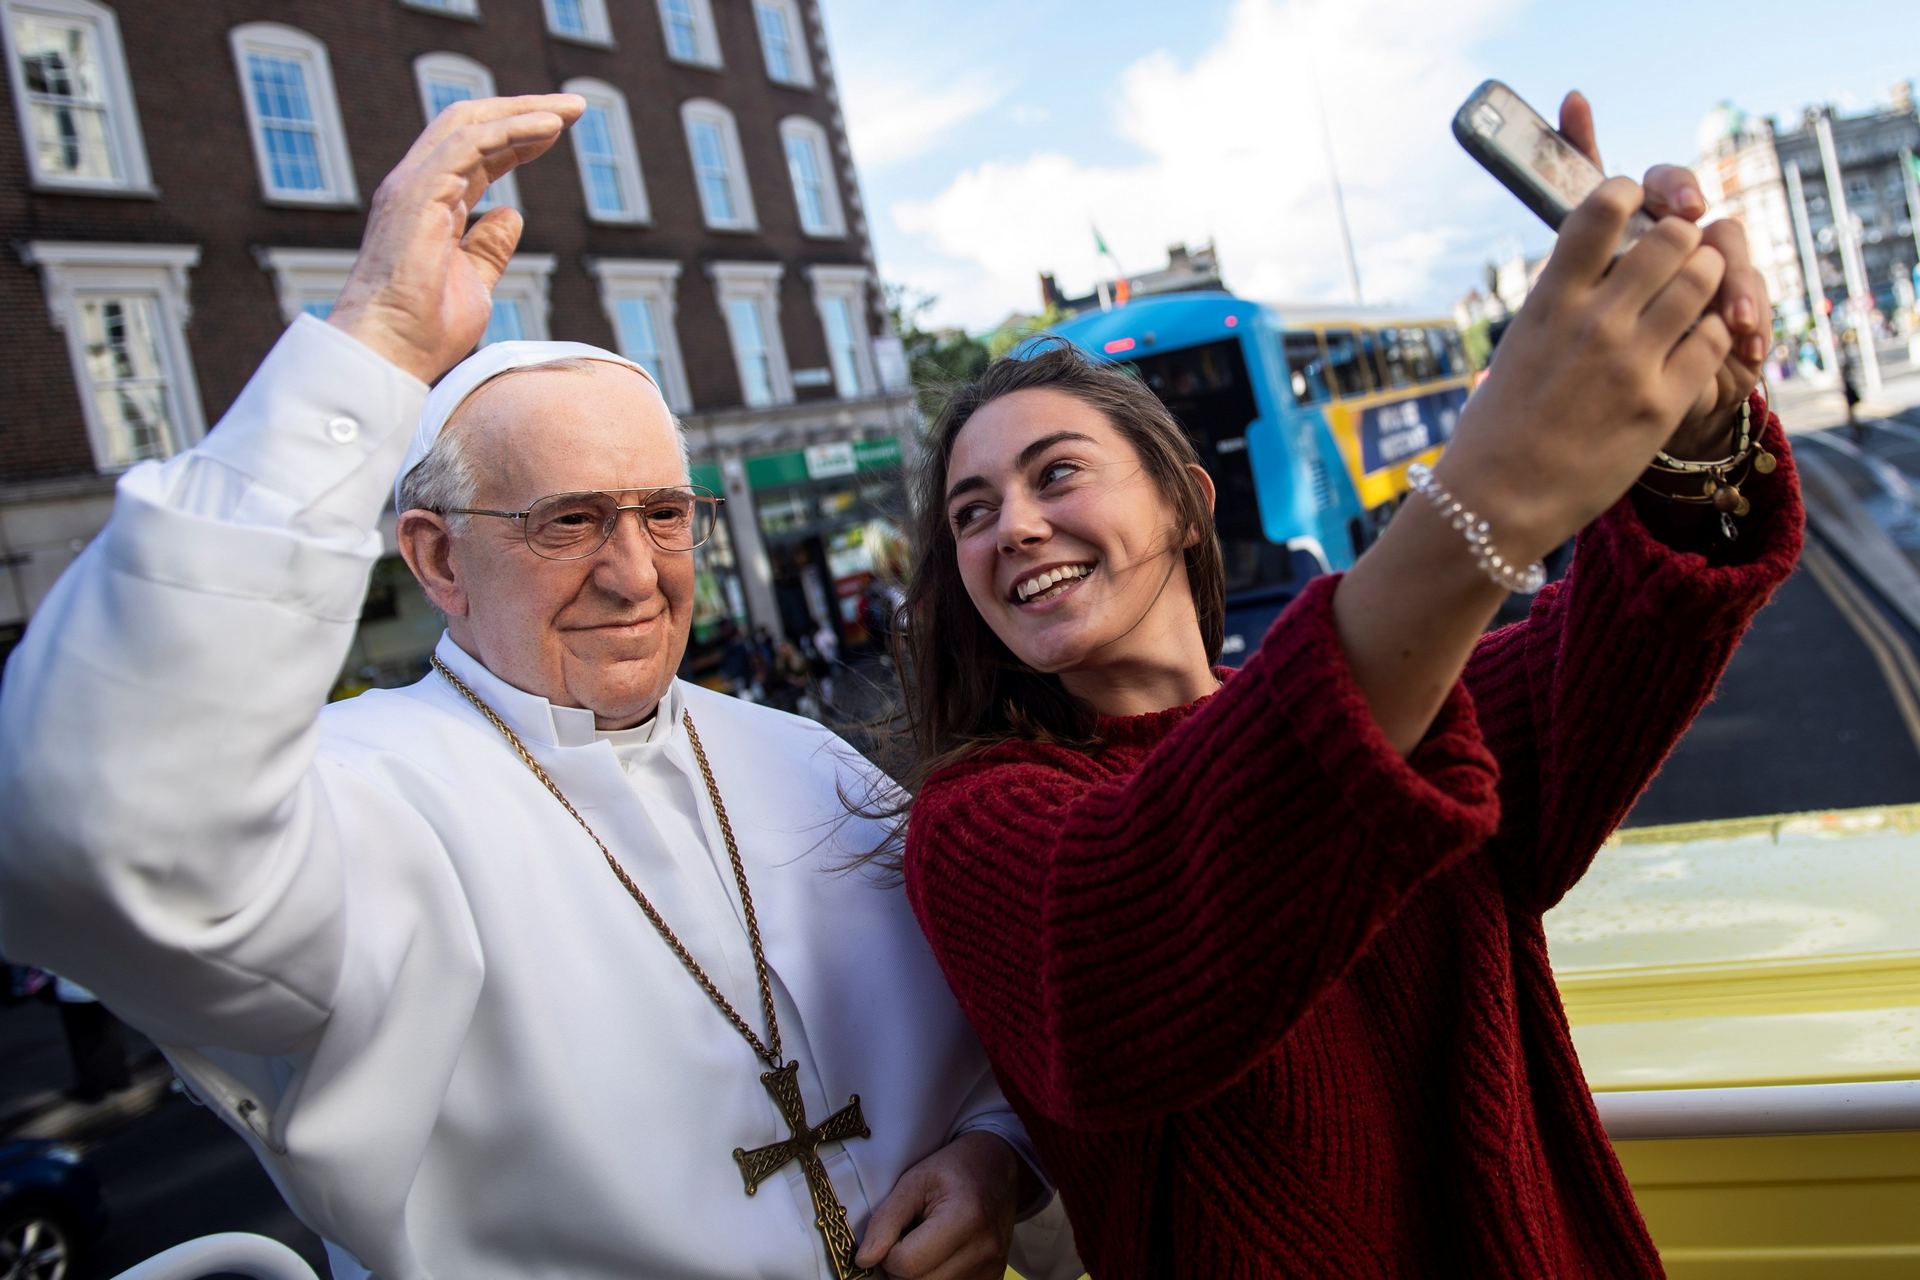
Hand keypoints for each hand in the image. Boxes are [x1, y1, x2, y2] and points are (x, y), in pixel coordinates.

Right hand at [327, 94, 583, 383]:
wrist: (390, 352)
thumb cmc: (423, 329)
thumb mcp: (474, 282)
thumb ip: (489, 247)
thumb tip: (513, 214)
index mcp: (430, 203)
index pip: (477, 152)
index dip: (518, 136)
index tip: (559, 129)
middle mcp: (418, 185)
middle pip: (472, 125)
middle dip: (524, 109)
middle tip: (575, 107)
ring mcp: (414, 186)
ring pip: (470, 125)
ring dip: (524, 112)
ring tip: (571, 110)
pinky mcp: (418, 193)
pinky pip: (469, 145)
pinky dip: (510, 130)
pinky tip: (548, 128)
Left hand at [854, 1131, 1019, 1279]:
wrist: (998, 1167)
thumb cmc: (952, 1168)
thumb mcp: (913, 1181)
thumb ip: (886, 1220)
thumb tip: (863, 1260)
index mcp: (965, 1218)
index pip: (907, 1265)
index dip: (888, 1254)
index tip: (894, 1233)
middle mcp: (985, 1251)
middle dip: (900, 1269)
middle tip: (905, 1240)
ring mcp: (993, 1270)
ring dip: (917, 1276)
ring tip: (923, 1245)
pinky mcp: (994, 1279)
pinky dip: (935, 1278)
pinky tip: (938, 1256)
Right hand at [1435, 100, 1736, 558]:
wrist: (1494, 504)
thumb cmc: (1494, 430)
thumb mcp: (1516, 349)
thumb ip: (1556, 305)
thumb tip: (1584, 270)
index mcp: (1548, 301)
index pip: (1601, 208)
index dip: (1629, 194)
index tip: (1636, 203)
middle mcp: (1593, 322)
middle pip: (1670, 236)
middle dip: (1680, 237)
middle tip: (1678, 255)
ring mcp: (1631, 362)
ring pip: (1703, 279)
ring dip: (1706, 277)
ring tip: (1696, 292)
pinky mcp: (1662, 404)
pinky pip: (1713, 338)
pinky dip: (1713, 330)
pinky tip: (1696, 341)